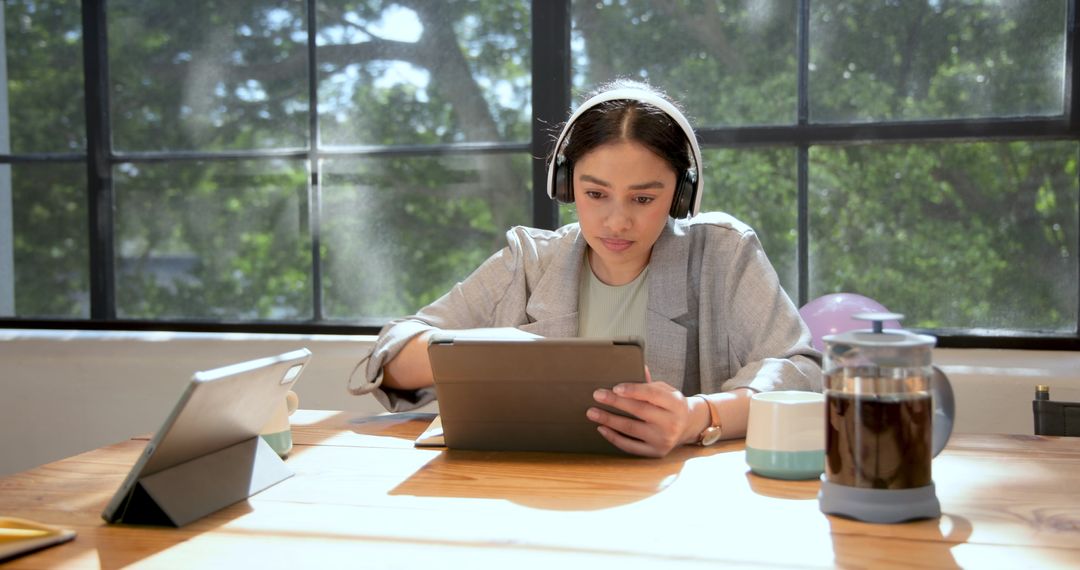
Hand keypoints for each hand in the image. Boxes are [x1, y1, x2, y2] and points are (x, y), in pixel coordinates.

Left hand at [586, 368, 701, 457]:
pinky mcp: (655, 452)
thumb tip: (635, 366)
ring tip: (592, 412)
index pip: (652, 394)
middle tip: (597, 395)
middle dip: (615, 402)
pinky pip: (631, 446)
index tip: (615, 387)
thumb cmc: (671, 404)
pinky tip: (602, 428)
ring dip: (609, 420)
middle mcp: (671, 423)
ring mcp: (663, 439)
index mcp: (675, 403)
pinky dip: (614, 438)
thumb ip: (649, 382)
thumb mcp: (666, 390)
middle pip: (639, 410)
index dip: (633, 390)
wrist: (688, 426)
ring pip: (631, 429)